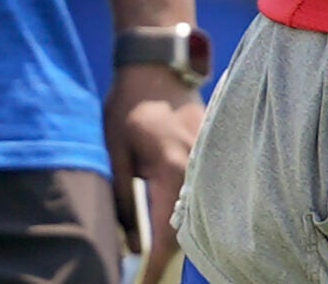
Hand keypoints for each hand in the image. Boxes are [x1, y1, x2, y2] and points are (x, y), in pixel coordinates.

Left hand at [106, 66, 203, 283]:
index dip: (154, 266)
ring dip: (180, 233)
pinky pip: (204, 190)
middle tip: (145, 272)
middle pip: (187, 229)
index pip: (166, 235)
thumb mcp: (115, 152)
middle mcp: (196, 168)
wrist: (157, 65)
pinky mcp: (211, 150)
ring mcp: (209, 158)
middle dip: (167, 256)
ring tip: (157, 251)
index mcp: (170, 171)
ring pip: (198, 211)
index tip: (143, 283)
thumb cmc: (129, 105)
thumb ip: (122, 198)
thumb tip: (129, 242)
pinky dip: (190, 209)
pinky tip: (174, 216)